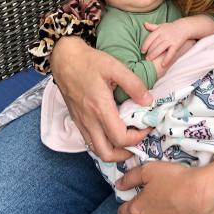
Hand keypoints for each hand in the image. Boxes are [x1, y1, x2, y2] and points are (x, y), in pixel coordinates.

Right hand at [50, 36, 152, 161]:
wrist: (64, 59)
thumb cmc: (90, 61)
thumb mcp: (115, 67)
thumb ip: (133, 84)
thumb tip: (149, 101)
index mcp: (100, 109)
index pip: (120, 138)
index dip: (138, 138)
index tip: (147, 126)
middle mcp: (89, 121)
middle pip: (107, 154)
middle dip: (126, 153)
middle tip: (138, 140)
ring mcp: (81, 122)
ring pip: (97, 151)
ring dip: (114, 151)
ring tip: (127, 139)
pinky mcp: (77, 120)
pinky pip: (90, 141)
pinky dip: (104, 144)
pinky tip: (113, 131)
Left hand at [116, 163, 213, 213]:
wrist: (206, 196)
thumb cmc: (177, 180)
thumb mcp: (150, 170)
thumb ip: (131, 177)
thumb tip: (119, 185)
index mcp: (138, 211)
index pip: (123, 213)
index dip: (127, 205)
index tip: (136, 199)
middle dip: (150, 212)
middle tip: (164, 198)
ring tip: (178, 208)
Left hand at [142, 21, 190, 67]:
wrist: (185, 26)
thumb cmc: (171, 27)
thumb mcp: (162, 25)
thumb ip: (152, 26)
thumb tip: (144, 24)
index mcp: (159, 30)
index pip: (150, 38)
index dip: (145, 45)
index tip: (142, 51)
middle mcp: (164, 35)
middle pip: (154, 44)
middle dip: (149, 52)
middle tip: (145, 58)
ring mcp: (170, 40)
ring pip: (160, 48)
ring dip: (154, 55)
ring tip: (149, 60)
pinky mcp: (176, 44)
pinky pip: (171, 53)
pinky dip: (167, 59)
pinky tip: (163, 65)